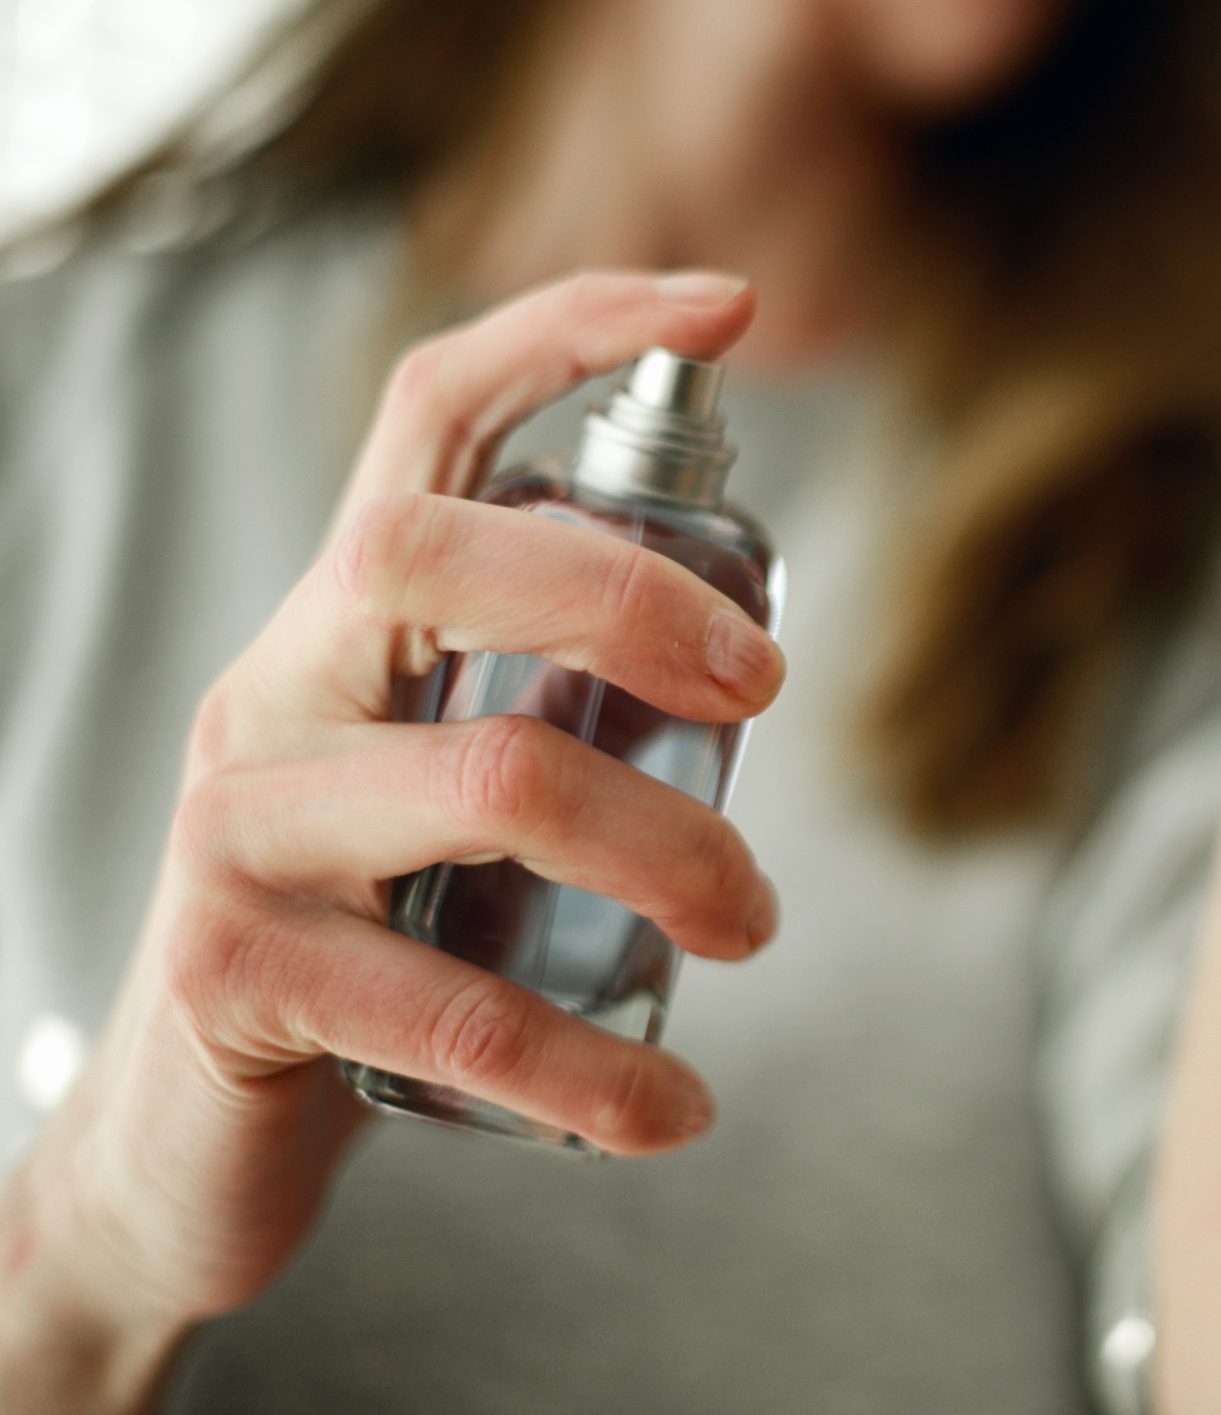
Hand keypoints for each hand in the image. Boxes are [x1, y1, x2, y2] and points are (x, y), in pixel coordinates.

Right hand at [0, 270, 781, 1405]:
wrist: (176, 1141)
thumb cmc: (358, 938)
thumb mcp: (428, 788)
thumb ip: (531, 705)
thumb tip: (734, 658)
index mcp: (339, 627)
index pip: (429, 415)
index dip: (569, 330)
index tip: (726, 301)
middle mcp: (274, 695)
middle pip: (442, 557)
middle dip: (636, 602)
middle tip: (764, 693)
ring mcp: (242, 834)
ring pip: (492, 783)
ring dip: (672, 851)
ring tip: (753, 927)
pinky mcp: (242, 980)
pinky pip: (457, 1011)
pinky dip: (596, 1068)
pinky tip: (671, 1113)